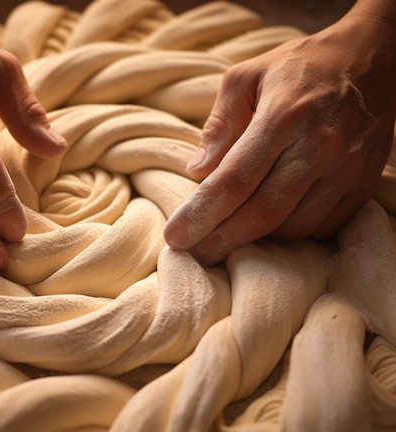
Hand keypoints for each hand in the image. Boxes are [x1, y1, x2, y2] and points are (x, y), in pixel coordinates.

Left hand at [164, 0, 395, 265]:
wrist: (372, 59)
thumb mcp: (247, 78)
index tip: (176, 237)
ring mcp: (347, 169)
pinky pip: (321, 227)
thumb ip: (220, 125)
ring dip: (257, 239)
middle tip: (196, 254)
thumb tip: (198, 171)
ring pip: (294, 226)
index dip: (202, 213)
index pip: (235, 180)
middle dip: (224, 240)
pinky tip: (269, 226)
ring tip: (228, 237)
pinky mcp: (363, 184)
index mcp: (283, 117)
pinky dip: (291, 234)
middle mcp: (319, 147)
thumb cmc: (298, 68)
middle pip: (264, 212)